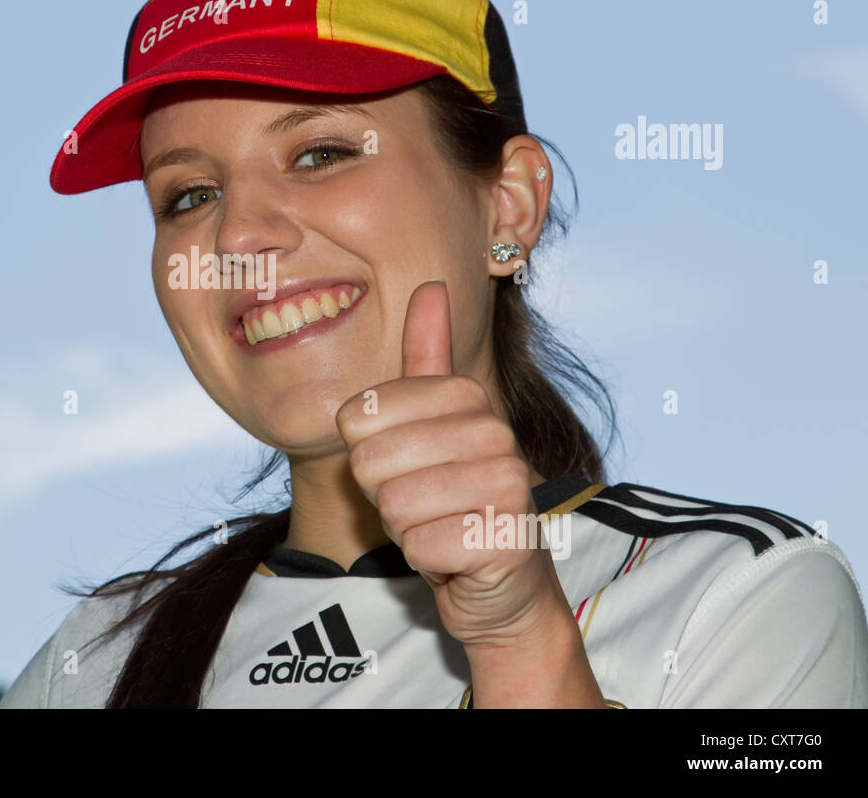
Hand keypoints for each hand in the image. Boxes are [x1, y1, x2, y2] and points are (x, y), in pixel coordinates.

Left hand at [334, 279, 566, 649]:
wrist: (502, 582)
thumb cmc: (452, 499)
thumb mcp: (432, 425)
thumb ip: (427, 357)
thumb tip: (433, 283)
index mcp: (467, 399)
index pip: (359, 416)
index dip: (366, 452)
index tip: (405, 466)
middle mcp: (496, 434)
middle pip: (370, 461)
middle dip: (384, 494)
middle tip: (422, 504)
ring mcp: (508, 487)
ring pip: (393, 505)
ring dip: (405, 527)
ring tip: (439, 525)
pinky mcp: (506, 541)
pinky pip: (418, 546)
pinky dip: (426, 560)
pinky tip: (453, 556)